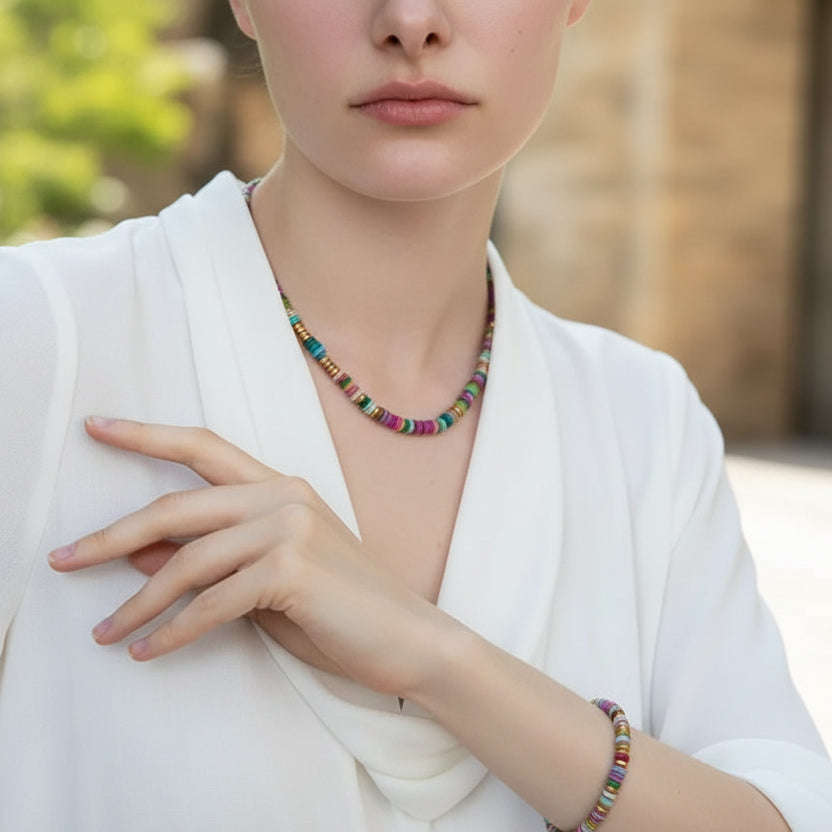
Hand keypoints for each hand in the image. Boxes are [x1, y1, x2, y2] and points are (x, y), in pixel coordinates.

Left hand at [48, 417, 449, 696]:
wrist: (411, 638)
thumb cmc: (340, 608)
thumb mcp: (268, 579)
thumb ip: (213, 559)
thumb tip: (140, 553)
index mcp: (281, 486)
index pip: (204, 446)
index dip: (147, 435)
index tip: (96, 427)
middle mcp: (283, 496)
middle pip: (178, 506)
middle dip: (111, 535)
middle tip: (63, 559)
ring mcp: (291, 529)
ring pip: (190, 561)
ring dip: (139, 603)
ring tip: (106, 633)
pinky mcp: (293, 571)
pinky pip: (214, 603)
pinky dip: (175, 631)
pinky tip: (150, 650)